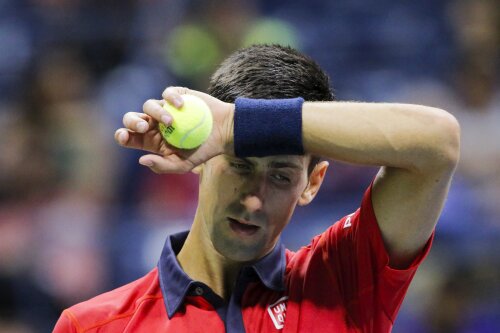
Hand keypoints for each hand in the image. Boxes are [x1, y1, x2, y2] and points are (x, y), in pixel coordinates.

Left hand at [114, 87, 233, 172]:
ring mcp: (166, 108)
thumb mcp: (184, 164)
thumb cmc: (204, 151)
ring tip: (171, 121)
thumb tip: (142, 160)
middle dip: (132, 121)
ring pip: (149, 105)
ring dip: (156, 112)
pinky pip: (167, 93)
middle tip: (144, 127)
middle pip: (132, 118)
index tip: (125, 136)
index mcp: (151, 140)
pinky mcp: (178, 96)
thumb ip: (163, 166)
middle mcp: (155, 124)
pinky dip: (171, 97)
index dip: (122, 135)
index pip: (129, 136)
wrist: (224, 132)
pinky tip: (180, 105)